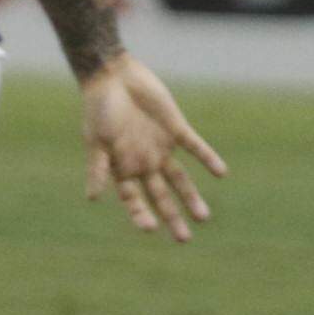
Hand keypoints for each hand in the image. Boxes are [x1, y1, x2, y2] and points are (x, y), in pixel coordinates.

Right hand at [80, 55, 226, 243]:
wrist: (113, 75)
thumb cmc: (99, 109)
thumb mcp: (96, 141)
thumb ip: (98, 168)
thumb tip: (93, 198)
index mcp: (124, 169)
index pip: (134, 200)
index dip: (141, 215)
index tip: (150, 229)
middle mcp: (144, 163)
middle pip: (161, 196)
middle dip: (172, 217)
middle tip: (185, 239)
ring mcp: (161, 147)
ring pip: (180, 179)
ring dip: (191, 197)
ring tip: (204, 218)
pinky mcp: (175, 128)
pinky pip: (194, 147)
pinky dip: (207, 159)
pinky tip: (221, 173)